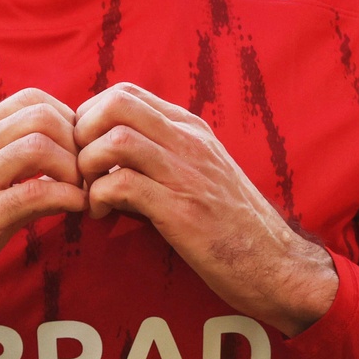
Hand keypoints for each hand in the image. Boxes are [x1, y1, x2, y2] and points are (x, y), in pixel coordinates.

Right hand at [0, 89, 87, 358]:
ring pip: (40, 146)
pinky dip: (67, 199)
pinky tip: (75, 211)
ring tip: (82, 194)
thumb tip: (62, 160)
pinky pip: (35, 193)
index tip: (79, 151)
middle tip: (87, 174)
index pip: (31, 98)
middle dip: (77, 143)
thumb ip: (6, 164)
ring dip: (74, 170)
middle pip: (42, 115)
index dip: (68, 119)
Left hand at [75, 83, 336, 334]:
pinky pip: (123, 185)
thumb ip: (158, 158)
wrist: (277, 265)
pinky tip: (103, 216)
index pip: (125, 93)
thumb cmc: (231, 225)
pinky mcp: (183, 210)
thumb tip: (104, 162)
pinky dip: (100, 199)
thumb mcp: (198, 174)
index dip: (90, 116)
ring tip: (91, 194)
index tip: (85, 151)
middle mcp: (189, 142)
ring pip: (115, 140)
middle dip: (82, 133)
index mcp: (190, 129)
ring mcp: (188, 174)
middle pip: (115, 104)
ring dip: (89, 167)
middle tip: (80, 168)